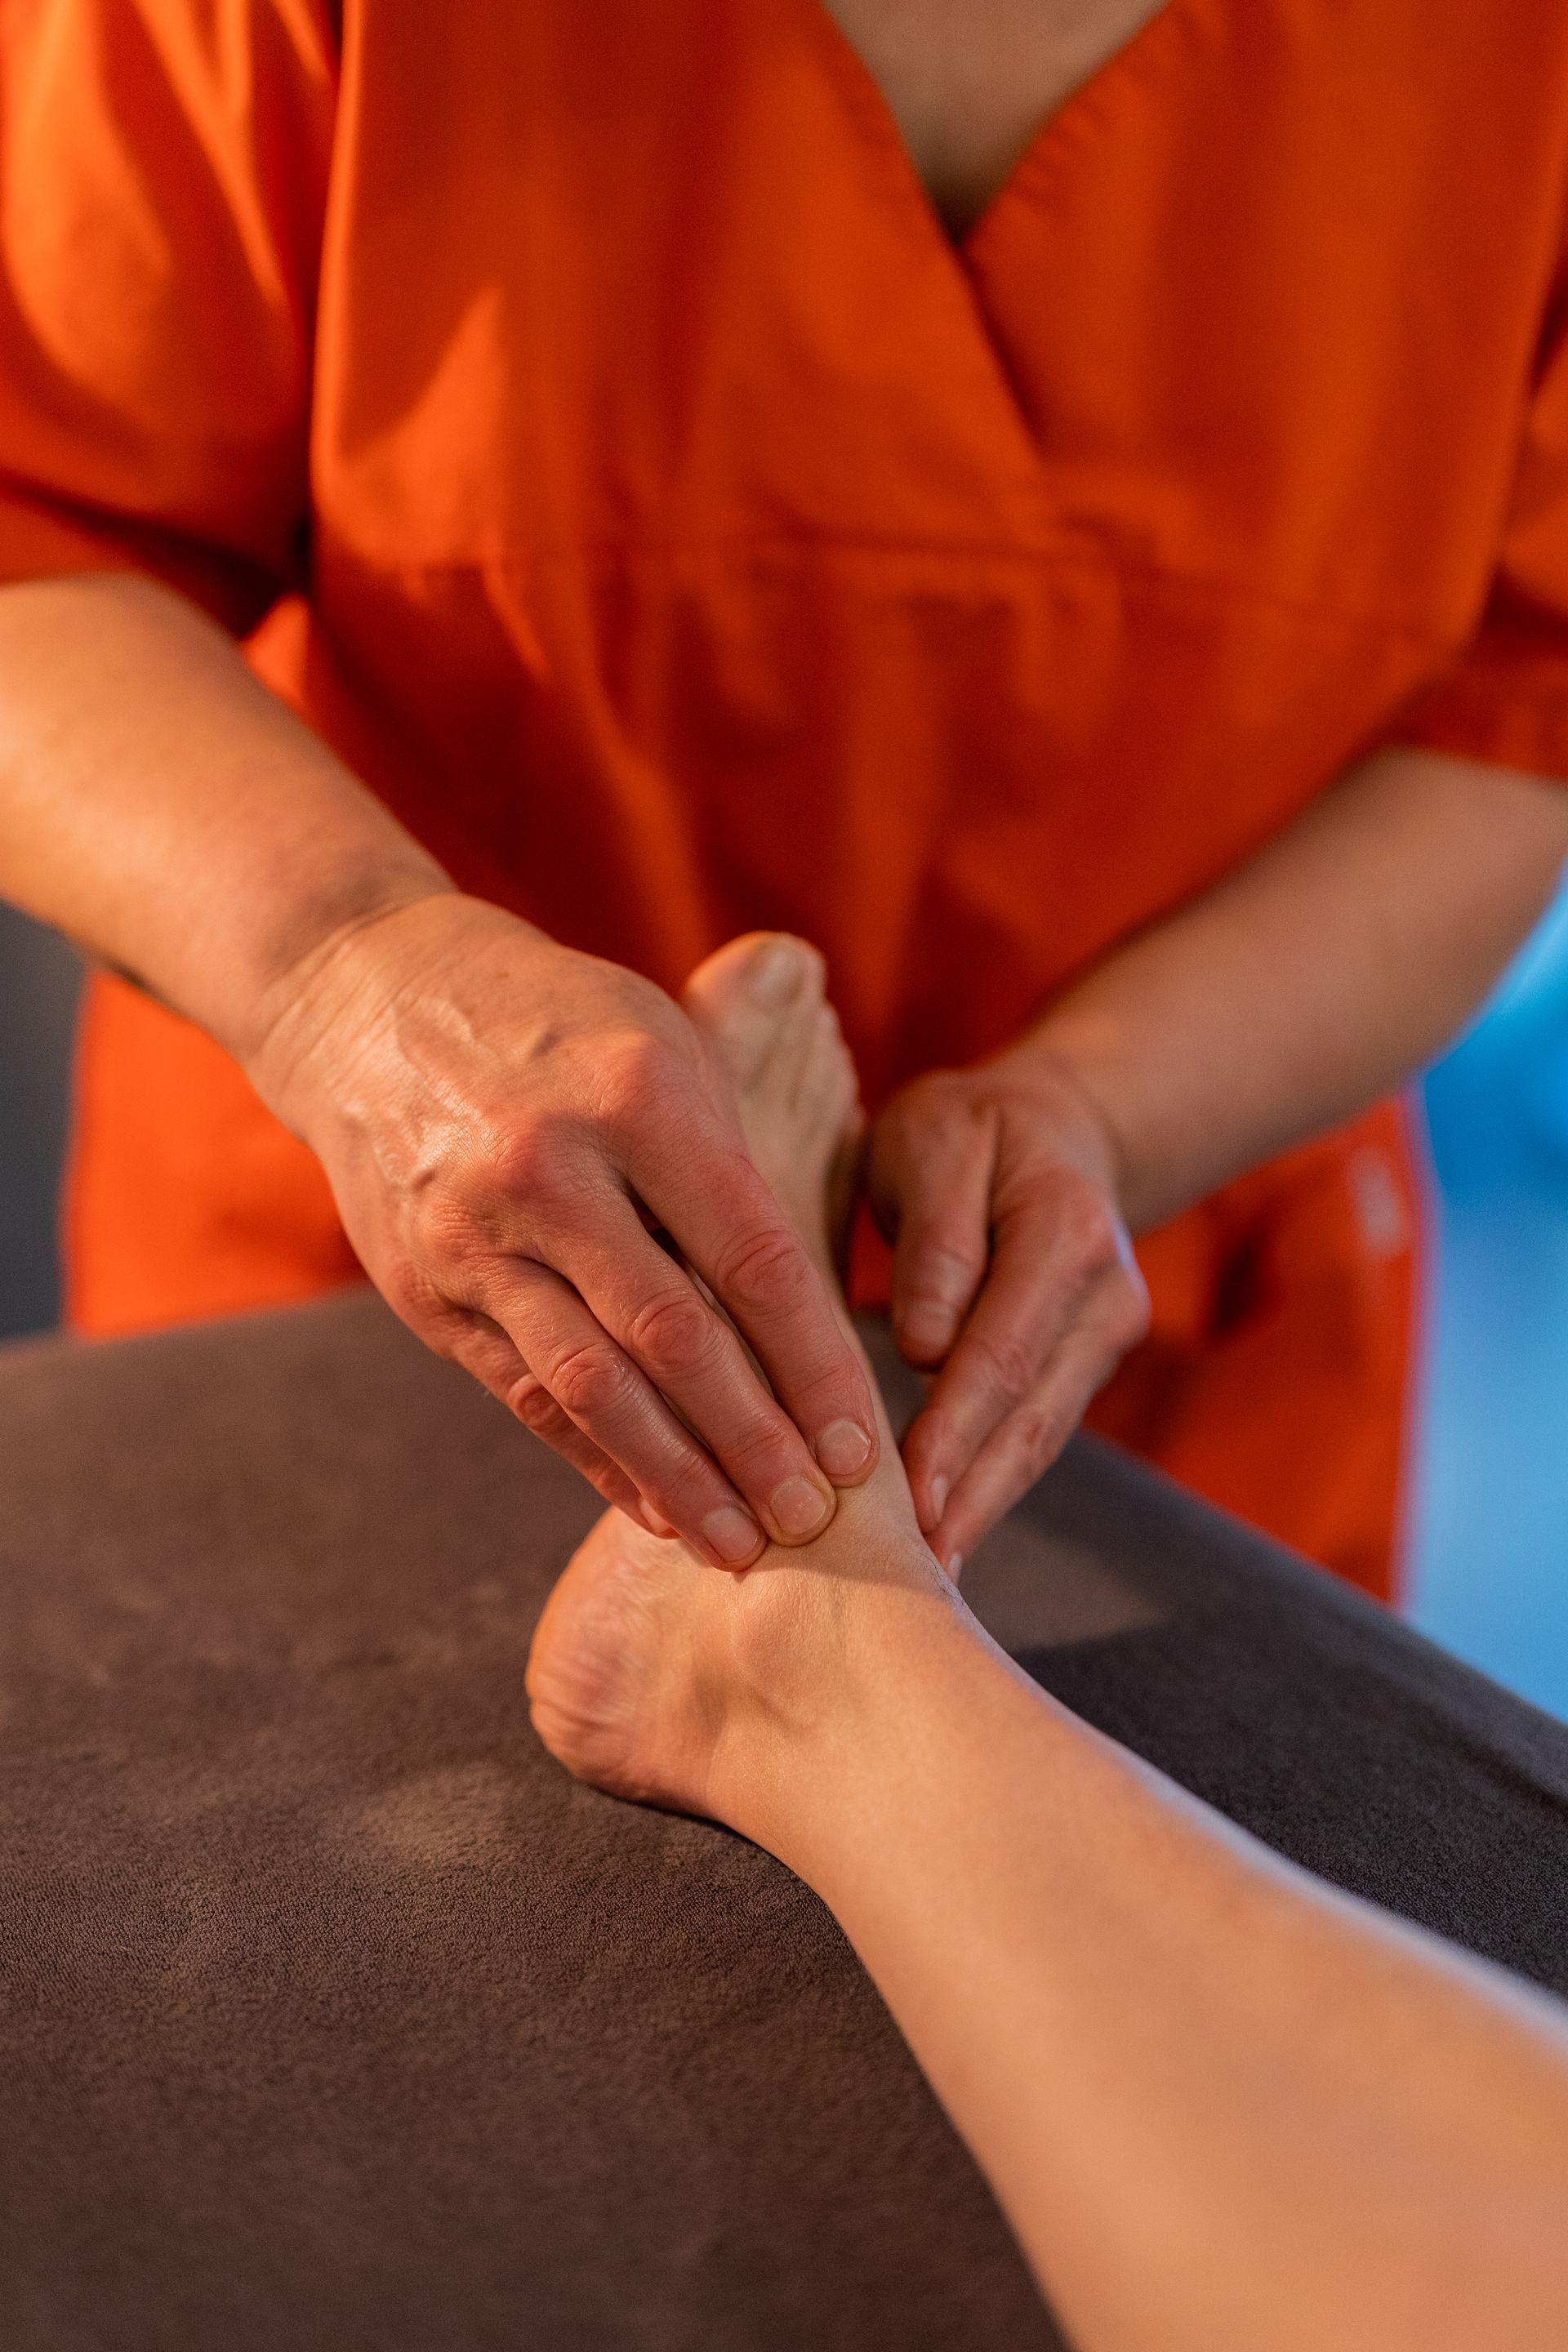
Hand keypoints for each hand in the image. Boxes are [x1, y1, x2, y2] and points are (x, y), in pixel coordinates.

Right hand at [250, 892, 878, 1565]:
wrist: (368, 997)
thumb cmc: (560, 1023)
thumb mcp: (662, 1047)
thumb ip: (731, 1169)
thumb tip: (817, 1320)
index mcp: (636, 1099)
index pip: (751, 1258)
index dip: (813, 1365)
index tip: (861, 1447)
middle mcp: (549, 1170)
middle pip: (673, 1340)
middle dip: (753, 1445)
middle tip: (818, 1522)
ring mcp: (474, 1236)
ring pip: (592, 1388)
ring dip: (675, 1480)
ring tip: (742, 1546)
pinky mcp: (425, 1289)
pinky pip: (528, 1396)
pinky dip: (599, 1461)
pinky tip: (658, 1509)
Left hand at [866, 1046, 1149, 1572]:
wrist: (1058, 1130)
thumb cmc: (971, 1131)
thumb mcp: (934, 1139)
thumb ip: (934, 1234)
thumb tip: (923, 1343)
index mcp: (1064, 1229)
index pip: (1002, 1346)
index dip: (954, 1426)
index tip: (909, 1493)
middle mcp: (1104, 1294)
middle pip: (1031, 1412)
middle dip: (971, 1494)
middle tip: (917, 1567)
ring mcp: (1104, 1339)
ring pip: (1039, 1438)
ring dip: (984, 1507)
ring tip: (930, 1575)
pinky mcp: (1084, 1368)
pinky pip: (1035, 1434)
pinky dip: (992, 1486)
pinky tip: (949, 1538)